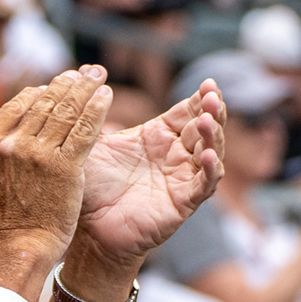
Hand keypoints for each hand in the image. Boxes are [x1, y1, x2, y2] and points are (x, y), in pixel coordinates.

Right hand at [0, 68, 110, 263]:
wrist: (13, 253)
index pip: (15, 107)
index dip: (37, 94)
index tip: (52, 87)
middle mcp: (9, 143)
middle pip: (43, 104)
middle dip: (66, 83)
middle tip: (83, 72)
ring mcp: (37, 154)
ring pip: (65, 111)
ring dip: (84, 88)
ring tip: (97, 75)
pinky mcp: (64, 168)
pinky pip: (83, 131)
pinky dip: (96, 110)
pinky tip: (106, 95)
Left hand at [77, 79, 226, 268]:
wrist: (87, 226)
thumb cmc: (90, 184)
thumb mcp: (91, 142)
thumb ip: (93, 112)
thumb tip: (90, 75)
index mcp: (158, 136)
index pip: (188, 111)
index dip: (201, 97)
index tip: (208, 82)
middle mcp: (175, 155)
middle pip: (205, 128)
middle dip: (213, 111)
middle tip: (213, 97)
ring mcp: (182, 178)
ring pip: (211, 152)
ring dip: (213, 136)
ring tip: (207, 120)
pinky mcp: (184, 203)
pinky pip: (204, 185)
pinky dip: (210, 170)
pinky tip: (208, 156)